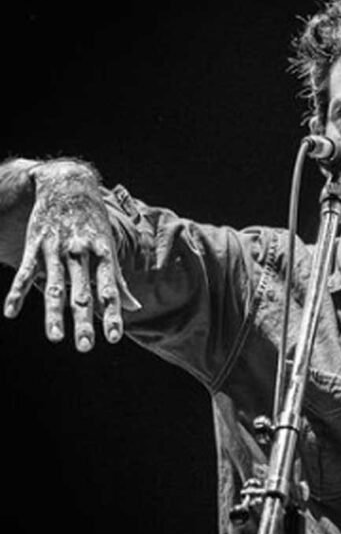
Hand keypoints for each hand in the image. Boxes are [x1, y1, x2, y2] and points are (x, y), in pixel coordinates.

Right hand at [3, 160, 140, 350]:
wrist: (68, 186)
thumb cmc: (94, 224)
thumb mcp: (109, 248)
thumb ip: (118, 280)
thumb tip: (134, 307)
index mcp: (103, 256)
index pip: (109, 290)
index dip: (113, 314)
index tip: (115, 337)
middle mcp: (81, 254)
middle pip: (82, 294)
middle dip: (84, 321)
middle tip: (85, 347)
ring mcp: (57, 249)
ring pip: (54, 286)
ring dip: (54, 313)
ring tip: (56, 338)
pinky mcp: (36, 245)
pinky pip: (25, 272)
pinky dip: (17, 292)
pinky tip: (10, 312)